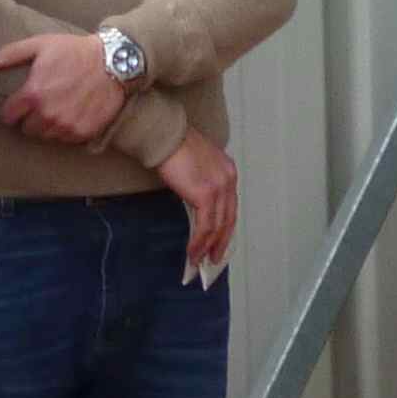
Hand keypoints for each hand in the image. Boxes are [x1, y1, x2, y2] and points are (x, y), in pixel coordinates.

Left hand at [0, 29, 125, 146]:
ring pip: (45, 136)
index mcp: (33, 95)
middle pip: (26, 129)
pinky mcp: (82, 133)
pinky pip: (65, 139)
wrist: (114, 62)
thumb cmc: (74, 51)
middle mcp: (48, 115)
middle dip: (30, 118)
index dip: (12, 109)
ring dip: (48, 125)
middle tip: (42, 103)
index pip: (8, 117)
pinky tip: (72, 112)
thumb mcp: (40, 45)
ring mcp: (66, 126)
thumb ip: (11, 54)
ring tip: (58, 107)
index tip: (19, 103)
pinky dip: (66, 129)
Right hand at [156, 132, 238, 272]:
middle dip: (221, 242)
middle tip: (214, 258)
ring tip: (200, 260)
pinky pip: (205, 227)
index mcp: (228, 171)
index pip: (231, 206)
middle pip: (229, 219)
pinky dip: (200, 243)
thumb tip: (196, 204)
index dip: (225, 227)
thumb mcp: (196, 164)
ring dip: (208, 247)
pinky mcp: (205, 195)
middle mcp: (228, 179)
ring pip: (218, 226)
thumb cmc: (174, 146)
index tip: (219, 241)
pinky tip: (193, 252)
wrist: (165, 136)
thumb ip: (202, 182)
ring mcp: (219, 188)